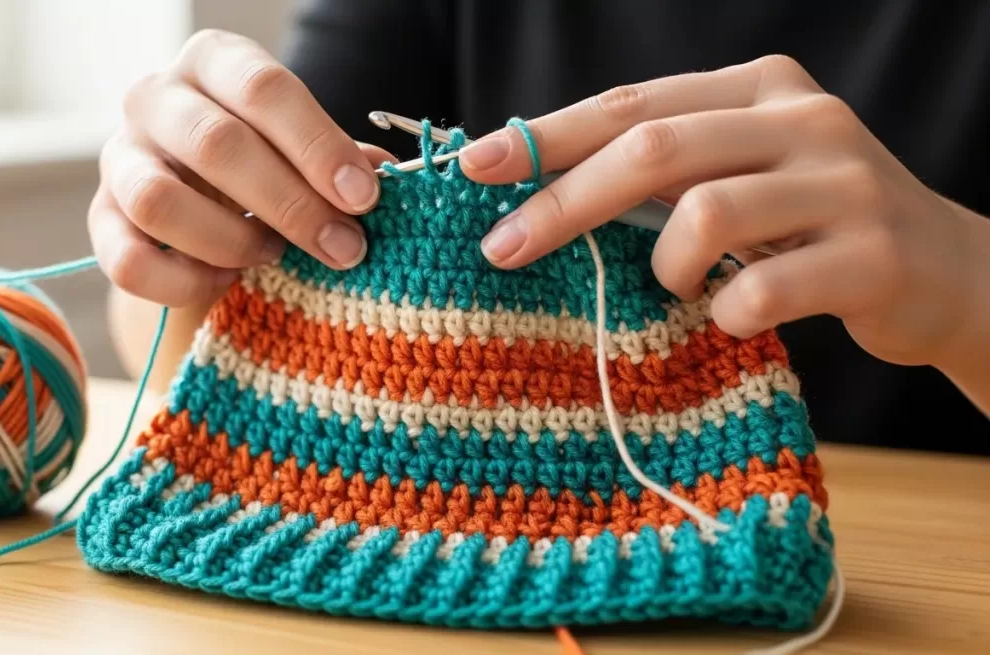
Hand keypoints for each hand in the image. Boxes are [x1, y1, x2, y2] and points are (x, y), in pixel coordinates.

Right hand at [89, 29, 394, 306]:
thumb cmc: (266, 161)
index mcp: (215, 63)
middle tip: (342, 247)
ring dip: (231, 240)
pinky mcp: (101, 220)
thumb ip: (340, 161)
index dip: (318, 145)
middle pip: (216, 145)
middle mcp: (156, 98)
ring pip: (159, 201)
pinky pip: (128, 261)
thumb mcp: (303, 148)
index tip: (362, 197)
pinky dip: (185, 282)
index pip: (263, 89)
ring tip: (274, 256)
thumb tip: (381, 177)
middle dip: (291, 205)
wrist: (200, 198)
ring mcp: (120, 158)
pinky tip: (226, 281)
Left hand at [459, 54, 985, 370]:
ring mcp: (845, 183)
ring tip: (671, 287)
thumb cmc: (809, 227)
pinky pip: (760, 289)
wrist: (944, 272)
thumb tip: (535, 191)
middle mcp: (804, 119)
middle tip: (501, 249)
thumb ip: (663, 172)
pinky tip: (727, 318)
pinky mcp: (874, 256)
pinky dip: (723, 313)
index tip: (473, 166)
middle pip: (654, 150)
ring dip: (663, 266)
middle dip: (563, 202)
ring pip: (705, 214)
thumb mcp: (739, 176)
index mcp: (758, 88)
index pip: (631, 105)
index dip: (546, 136)